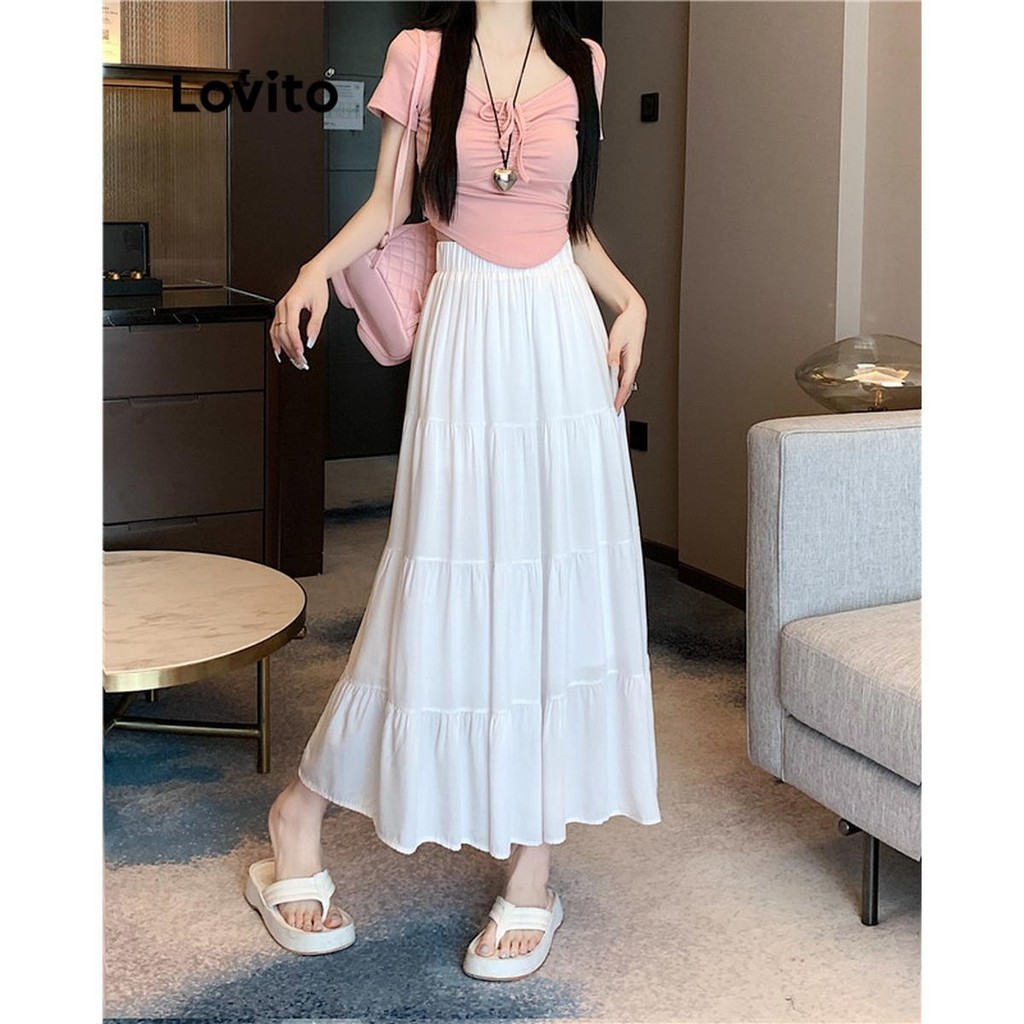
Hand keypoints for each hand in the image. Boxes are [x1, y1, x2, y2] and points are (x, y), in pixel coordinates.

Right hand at [270, 263, 329, 368]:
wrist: (311, 275)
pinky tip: (279, 352)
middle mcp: (282, 306)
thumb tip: (310, 341)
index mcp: (292, 303)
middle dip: (291, 349)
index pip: (291, 328)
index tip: (301, 354)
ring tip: (294, 360)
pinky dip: (276, 342)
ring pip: (277, 333)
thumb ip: (315, 325)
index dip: (295, 343)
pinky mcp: (279, 312)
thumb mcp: (321, 307)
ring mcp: (279, 309)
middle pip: (282, 333)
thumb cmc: (316, 288)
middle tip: (301, 362)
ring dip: (284, 348)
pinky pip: (274, 329)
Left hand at [608, 295, 645, 412]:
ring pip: (626, 381)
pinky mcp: (628, 358)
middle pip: (628, 386)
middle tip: (614, 411)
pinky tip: (612, 385)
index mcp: (633, 360)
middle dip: (621, 399)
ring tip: (612, 402)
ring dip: (620, 392)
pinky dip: (619, 382)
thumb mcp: (617, 339)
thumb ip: (613, 355)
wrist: (635, 314)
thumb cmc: (627, 325)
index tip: (615, 407)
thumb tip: (612, 367)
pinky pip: (624, 374)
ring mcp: (632, 361)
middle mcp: (634, 362)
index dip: (620, 397)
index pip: (626, 384)